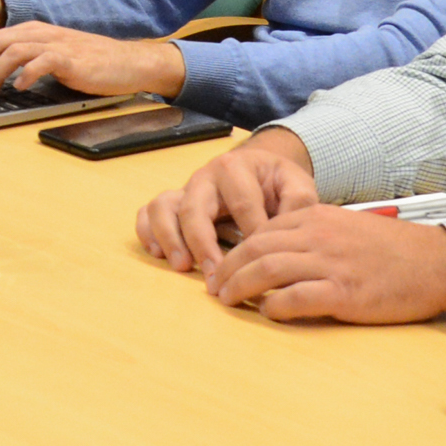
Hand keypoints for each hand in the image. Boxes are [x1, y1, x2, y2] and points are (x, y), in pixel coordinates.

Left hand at [0, 21, 185, 98]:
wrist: (127, 62)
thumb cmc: (90, 62)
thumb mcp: (53, 55)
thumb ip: (29, 58)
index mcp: (34, 31)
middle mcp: (42, 34)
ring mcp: (56, 45)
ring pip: (14, 50)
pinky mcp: (70, 60)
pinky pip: (41, 62)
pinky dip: (26, 75)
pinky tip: (21, 87)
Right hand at [136, 127, 318, 278]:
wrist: (260, 168)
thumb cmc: (277, 182)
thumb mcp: (295, 183)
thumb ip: (299, 203)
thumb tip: (286, 232)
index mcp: (235, 168)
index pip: (242, 204)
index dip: (252, 235)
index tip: (264, 264)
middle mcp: (204, 177)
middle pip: (194, 209)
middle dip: (203, 245)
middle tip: (216, 277)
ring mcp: (184, 190)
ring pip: (163, 207)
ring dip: (170, 238)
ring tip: (183, 266)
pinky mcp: (172, 203)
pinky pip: (147, 212)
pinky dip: (148, 231)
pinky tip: (158, 254)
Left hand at [207, 204, 445, 323]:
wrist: (436, 262)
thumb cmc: (392, 250)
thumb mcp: (345, 227)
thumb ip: (311, 233)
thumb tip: (277, 250)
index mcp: (315, 217)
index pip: (261, 230)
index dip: (235, 249)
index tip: (222, 265)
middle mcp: (318, 236)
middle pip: (255, 248)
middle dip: (228, 268)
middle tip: (214, 287)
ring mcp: (330, 264)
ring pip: (268, 270)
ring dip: (241, 286)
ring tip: (228, 300)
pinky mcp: (345, 292)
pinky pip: (297, 298)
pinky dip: (275, 306)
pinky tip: (267, 313)